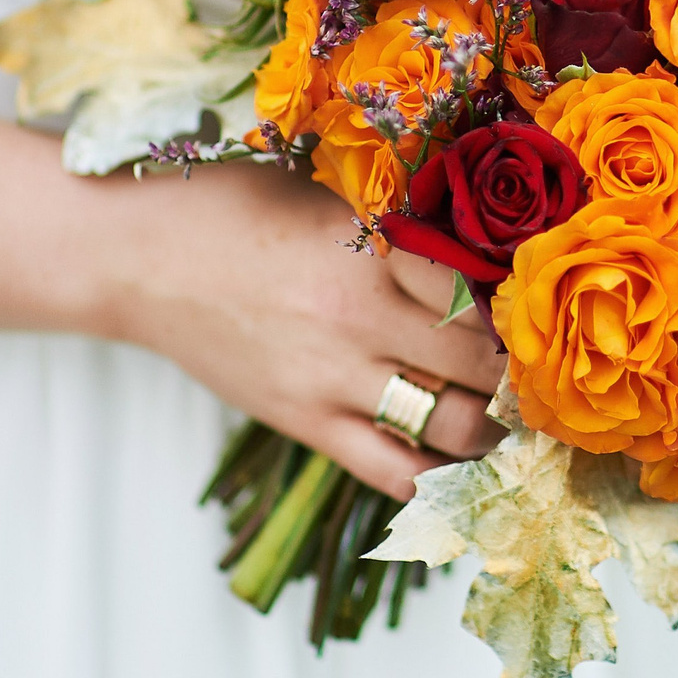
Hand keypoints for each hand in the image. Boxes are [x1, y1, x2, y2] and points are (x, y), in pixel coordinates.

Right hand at [107, 162, 508, 498]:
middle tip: (540, 371)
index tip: (537, 309)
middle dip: (519, 372)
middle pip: (481, 363)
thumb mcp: (326, 198)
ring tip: (510, 418)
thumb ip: (396, 226)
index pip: (481, 289)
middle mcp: (361, 317)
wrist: (137, 257)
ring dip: (495, 428)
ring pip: (453, 425)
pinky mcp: (307, 423)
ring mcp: (333, 378)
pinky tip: (462, 471)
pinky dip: (439, 480)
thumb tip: (476, 246)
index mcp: (371, 247)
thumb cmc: (231, 208)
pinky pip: (395, 473)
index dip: (519, 306)